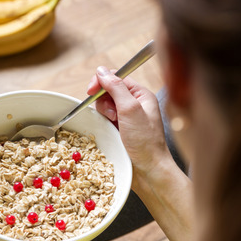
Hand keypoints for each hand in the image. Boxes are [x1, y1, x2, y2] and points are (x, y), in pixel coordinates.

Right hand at [86, 66, 173, 185]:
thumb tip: (101, 70)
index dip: (102, 81)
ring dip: (103, 113)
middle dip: (103, 100)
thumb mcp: (130, 109)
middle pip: (108, 91)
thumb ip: (116, 87)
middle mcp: (135, 104)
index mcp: (141, 95)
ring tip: (113, 124)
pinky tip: (110, 130)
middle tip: (111, 114)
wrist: (149, 170)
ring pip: (104, 105)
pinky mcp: (119, 128)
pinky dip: (103, 122)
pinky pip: (104, 118)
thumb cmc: (145, 141)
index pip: (117, 77)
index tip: (91, 91)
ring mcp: (126, 117)